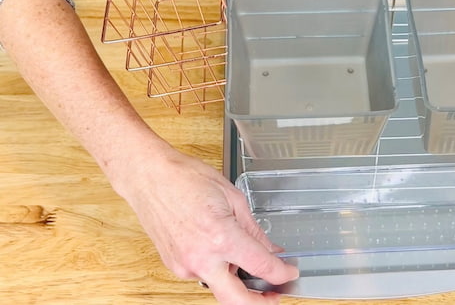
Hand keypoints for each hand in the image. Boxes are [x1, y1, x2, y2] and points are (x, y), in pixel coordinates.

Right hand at [119, 147, 297, 304]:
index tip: (290, 271)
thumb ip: (254, 229)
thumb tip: (270, 249)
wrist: (149, 177)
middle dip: (260, 302)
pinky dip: (217, 268)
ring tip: (247, 262)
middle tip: (275, 294)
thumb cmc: (186, 178)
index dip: (282, 273)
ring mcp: (185, 265)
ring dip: (236, 281)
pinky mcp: (174, 266)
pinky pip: (203, 275)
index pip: (261, 266)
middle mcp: (201, 258)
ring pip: (219, 286)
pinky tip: (221, 250)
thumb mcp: (232, 197)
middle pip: (237, 300)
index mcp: (221, 237)